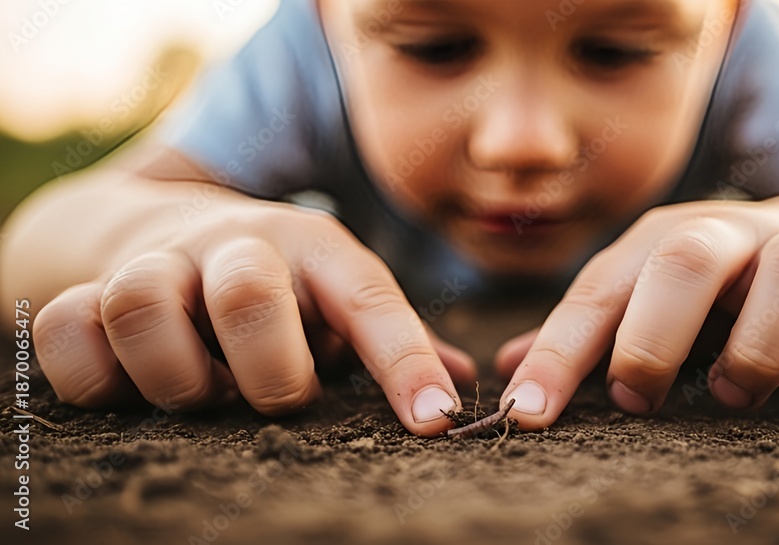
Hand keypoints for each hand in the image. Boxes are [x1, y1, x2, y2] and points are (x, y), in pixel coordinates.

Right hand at [33, 192, 474, 435]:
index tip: (433, 423)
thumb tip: (460, 385)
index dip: (404, 362)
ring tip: (207, 395)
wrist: (155, 222)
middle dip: (269, 371)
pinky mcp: (85, 289)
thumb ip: (392, 337)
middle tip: (282, 400)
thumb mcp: (336, 293)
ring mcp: (155, 263)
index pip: (368, 299)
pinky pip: (69, 329)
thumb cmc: (276, 281)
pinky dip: (96, 374)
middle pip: (247, 292)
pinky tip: (132, 386)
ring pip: (143, 307)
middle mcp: (234, 247)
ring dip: (178, 377)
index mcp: (312, 248)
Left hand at [495, 199, 778, 428]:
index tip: (526, 414)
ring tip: (733, 393)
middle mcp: (738, 237)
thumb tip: (506, 366)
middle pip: (688, 254)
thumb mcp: (646, 293)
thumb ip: (586, 329)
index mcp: (667, 241)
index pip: (601, 290)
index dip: (559, 353)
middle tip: (638, 399)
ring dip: (762, 344)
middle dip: (653, 334)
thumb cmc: (720, 283)